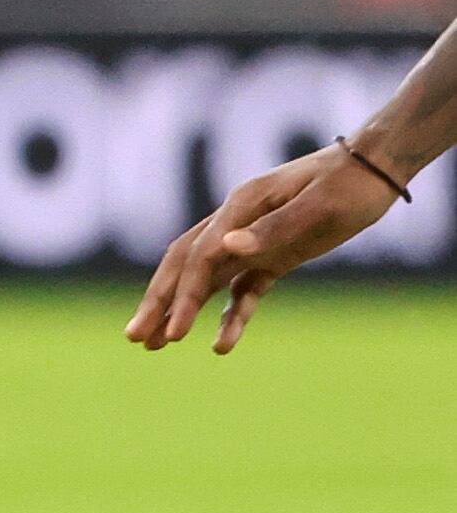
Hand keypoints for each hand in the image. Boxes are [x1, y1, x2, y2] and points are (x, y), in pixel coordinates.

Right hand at [128, 143, 408, 352]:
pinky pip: (242, 290)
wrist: (378, 167)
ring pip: (205, 280)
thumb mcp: (320, 206)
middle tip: (134, 338)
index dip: (184, 295)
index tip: (173, 332)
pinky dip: (230, 316)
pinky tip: (221, 346)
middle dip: (159, 303)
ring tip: (155, 346)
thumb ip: (274, 227)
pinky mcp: (272, 256)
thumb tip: (225, 248)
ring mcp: (252, 240)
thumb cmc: (352, 182)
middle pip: (186, 267)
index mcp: (242, 205)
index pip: (200, 255)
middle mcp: (237, 223)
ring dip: (180, 310)